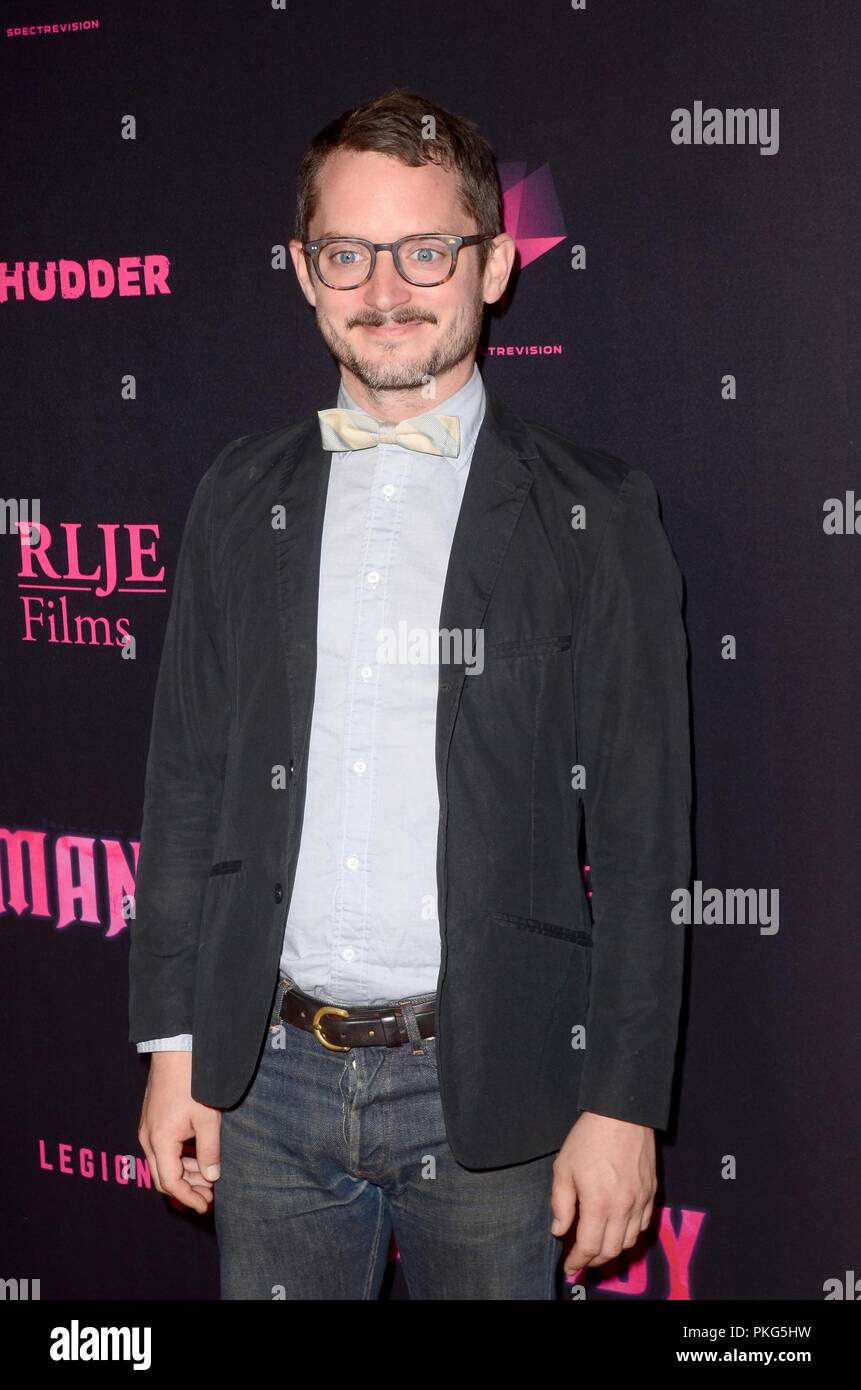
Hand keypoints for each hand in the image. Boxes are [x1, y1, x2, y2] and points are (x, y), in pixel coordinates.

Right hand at [137, 1052, 221, 1214]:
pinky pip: (163, 1149)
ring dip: (184, 1174)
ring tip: (209, 1177)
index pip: (170, 1182)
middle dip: (186, 1190)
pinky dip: (179, 1158)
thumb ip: (209, 1151)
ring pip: (163, 1163)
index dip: (188, 1197)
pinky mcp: (153, 1120)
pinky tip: (198, 1157)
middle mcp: (148, 1139)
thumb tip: (211, 1176)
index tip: (205, 1206)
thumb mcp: (207, 1119)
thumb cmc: (193, 1083)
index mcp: (159, 1142)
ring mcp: (148, 1129)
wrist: (176, 1050)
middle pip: (163, 1177)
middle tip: (209, 1195)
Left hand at [550, 1111, 656, 1274]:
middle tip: (582, 1259)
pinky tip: (618, 1230)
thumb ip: (562, 1203)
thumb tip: (560, 1230)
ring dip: (613, 1250)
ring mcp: (641, 1201)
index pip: (590, 1246)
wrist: (623, 1114)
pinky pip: (644, 1225)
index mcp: (599, 1203)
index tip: (570, 1266)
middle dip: (594, 1260)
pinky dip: (630, 1235)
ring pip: (629, 1242)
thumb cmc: (589, 1138)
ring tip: (599, 1248)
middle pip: (611, 1250)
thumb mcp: (564, 1167)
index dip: (578, 1260)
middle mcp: (624, 1208)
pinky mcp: (652, 1193)